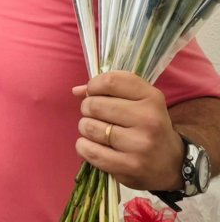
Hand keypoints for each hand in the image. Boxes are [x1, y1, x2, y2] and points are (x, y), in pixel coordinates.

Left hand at [72, 71, 184, 190]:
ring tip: (96, 131)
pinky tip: (92, 145)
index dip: (94, 85)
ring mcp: (139, 145)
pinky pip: (89, 151)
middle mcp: (148, 119)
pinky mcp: (129, 166)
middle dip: (87, 108)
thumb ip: (109, 90)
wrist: (171, 163)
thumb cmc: (147, 125)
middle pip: (95, 104)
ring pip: (89, 127)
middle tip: (94, 115)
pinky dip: (83, 146)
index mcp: (151, 98)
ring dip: (85, 127)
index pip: (110, 81)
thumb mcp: (139, 101)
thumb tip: (76, 91)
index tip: (93, 92)